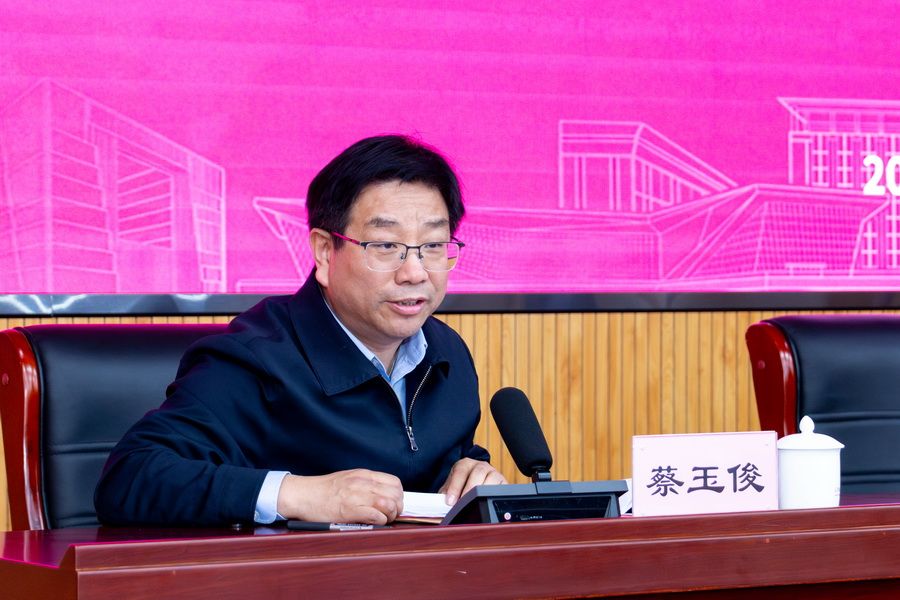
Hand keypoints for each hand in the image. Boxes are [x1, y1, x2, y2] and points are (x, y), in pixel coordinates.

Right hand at [276, 469, 403, 524]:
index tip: (394, 504)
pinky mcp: (349, 510)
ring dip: (390, 515)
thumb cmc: (323, 490)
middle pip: (395, 494)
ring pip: (389, 504)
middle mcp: (362, 483)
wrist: (303, 495)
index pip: (395, 482)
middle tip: (390, 515)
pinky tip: (374, 522)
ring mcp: (356, 495)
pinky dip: (379, 521)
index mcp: (364, 475)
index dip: (399, 496)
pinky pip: (375, 515)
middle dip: (397, 507)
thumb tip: (385, 496)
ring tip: (382, 519)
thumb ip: (367, 485)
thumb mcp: (349, 479)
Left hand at [439, 458, 506, 505]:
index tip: (450, 502)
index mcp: (465, 464)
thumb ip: (445, 494)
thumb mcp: (452, 488)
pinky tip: (487, 504)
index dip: (455, 487)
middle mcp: (480, 466)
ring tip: (474, 505)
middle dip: (469, 491)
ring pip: (491, 478)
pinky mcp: (503, 482)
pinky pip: (501, 488)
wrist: (480, 485)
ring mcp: (493, 473)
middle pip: (477, 473)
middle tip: (462, 505)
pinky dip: (494, 496)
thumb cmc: (463, 488)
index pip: (460, 472)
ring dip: (482, 493)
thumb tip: (438, 505)